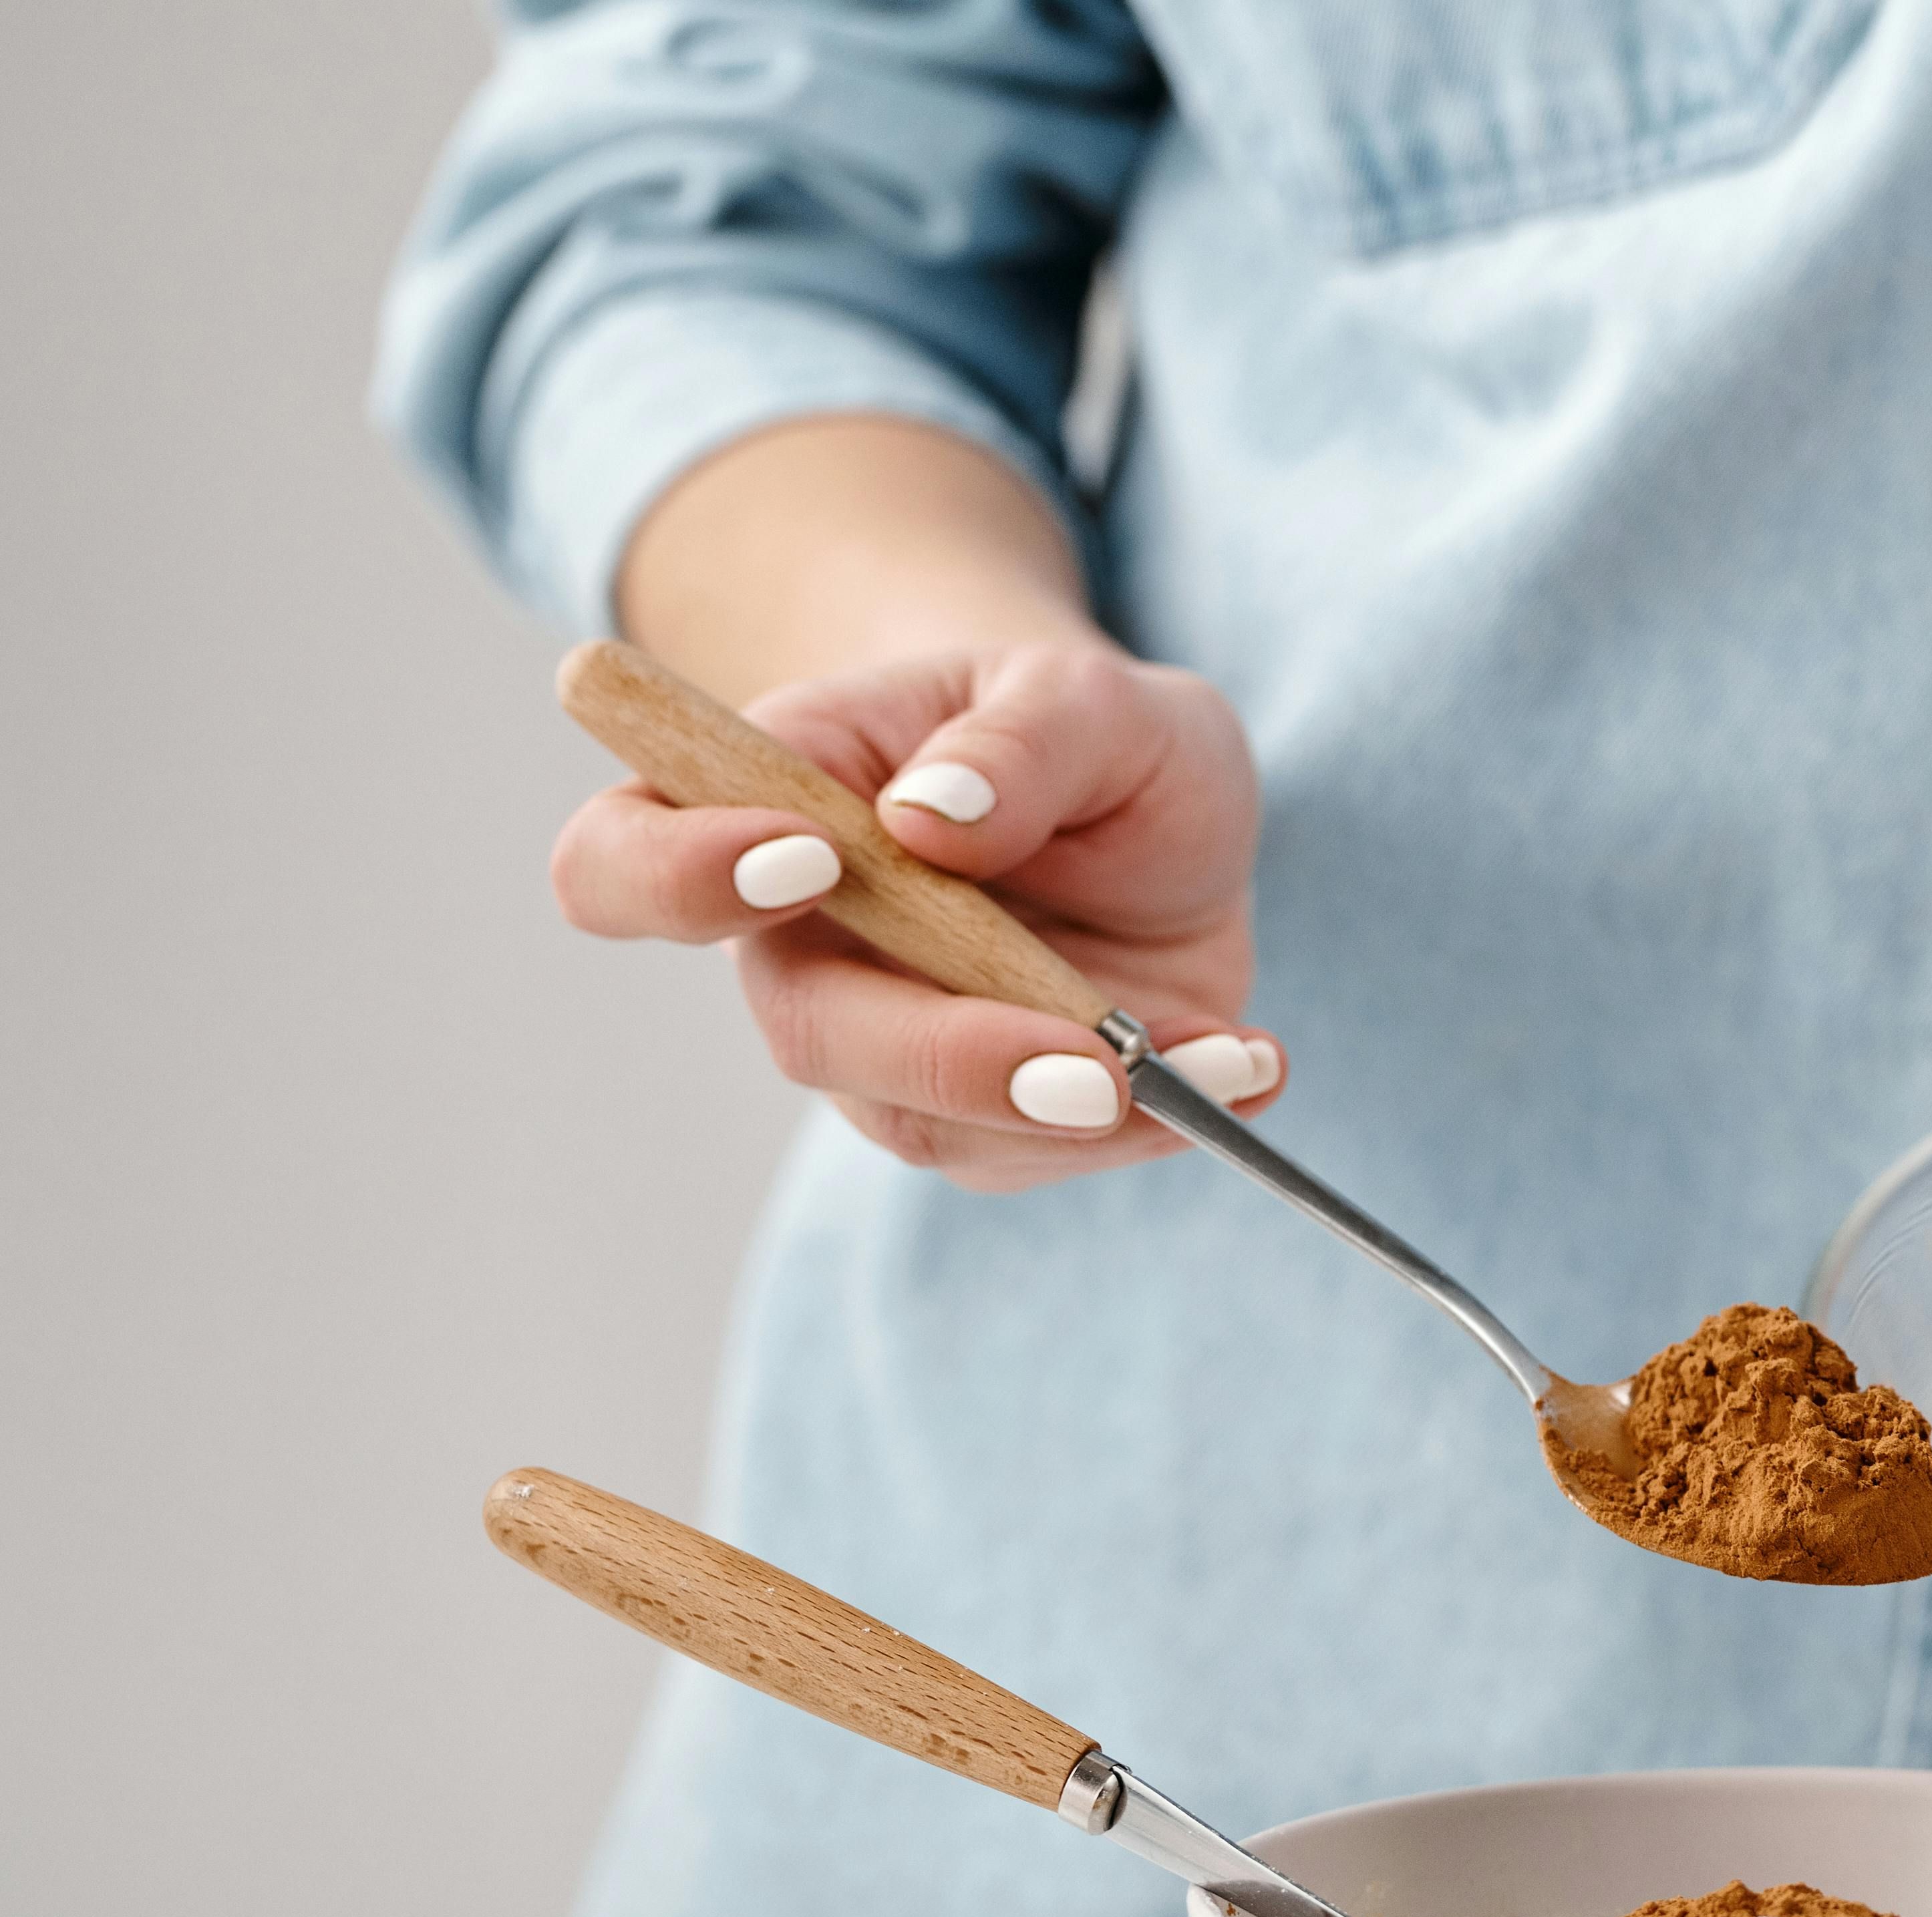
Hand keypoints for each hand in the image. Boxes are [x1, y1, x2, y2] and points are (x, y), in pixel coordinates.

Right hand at [548, 637, 1273, 1188]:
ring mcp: (891, 1045)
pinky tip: (1246, 1065)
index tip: (805, 856)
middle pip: (809, 1034)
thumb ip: (1018, 736)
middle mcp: (803, 949)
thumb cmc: (1075, 732)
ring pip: (930, 1122)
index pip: (625, 862)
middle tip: (1089, 1066)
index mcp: (765, 809)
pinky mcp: (991, 1112)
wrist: (1147, 805)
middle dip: (948, 1056)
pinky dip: (1156, 1123)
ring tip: (1220, 1060)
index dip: (676, 876)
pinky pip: (1043, 1151)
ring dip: (1078, 1114)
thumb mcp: (1085, 691)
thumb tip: (932, 815)